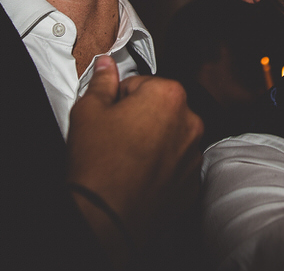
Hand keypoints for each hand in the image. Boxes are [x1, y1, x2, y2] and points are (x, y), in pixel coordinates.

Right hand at [67, 56, 203, 262]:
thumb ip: (102, 82)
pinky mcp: (191, 183)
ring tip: (126, 157)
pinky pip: (176, 165)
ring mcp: (194, 155)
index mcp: (168, 96)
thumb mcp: (89, 111)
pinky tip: (139, 175)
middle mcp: (190, 123)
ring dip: (153, 141)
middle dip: (140, 117)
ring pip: (170, 137)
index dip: (120, 98)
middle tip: (115, 136)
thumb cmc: (99, 166)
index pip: (140, 83)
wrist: (106, 216)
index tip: (110, 113)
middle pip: (160, 108)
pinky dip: (162, 167)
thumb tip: (106, 66)